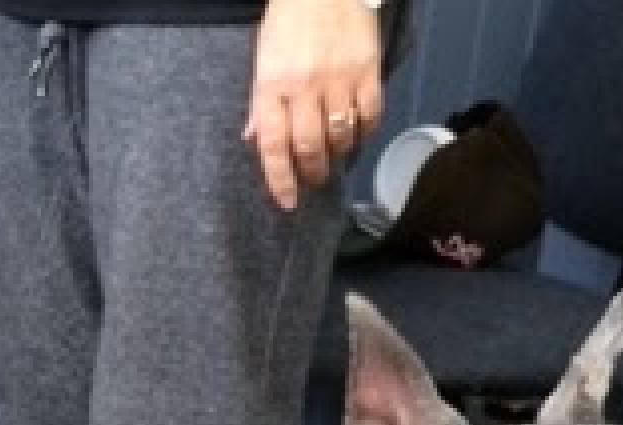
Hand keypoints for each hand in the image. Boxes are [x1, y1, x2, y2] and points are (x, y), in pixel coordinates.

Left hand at [247, 0, 385, 209]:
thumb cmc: (287, 25)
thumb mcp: (262, 60)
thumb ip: (259, 102)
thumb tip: (253, 140)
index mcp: (272, 86)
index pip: (272, 145)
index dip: (280, 180)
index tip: (287, 202)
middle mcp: (304, 87)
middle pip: (308, 147)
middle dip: (311, 172)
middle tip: (313, 179)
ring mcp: (338, 80)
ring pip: (340, 136)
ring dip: (337, 154)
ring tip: (333, 154)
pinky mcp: (367, 72)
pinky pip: (369, 116)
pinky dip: (364, 132)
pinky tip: (356, 132)